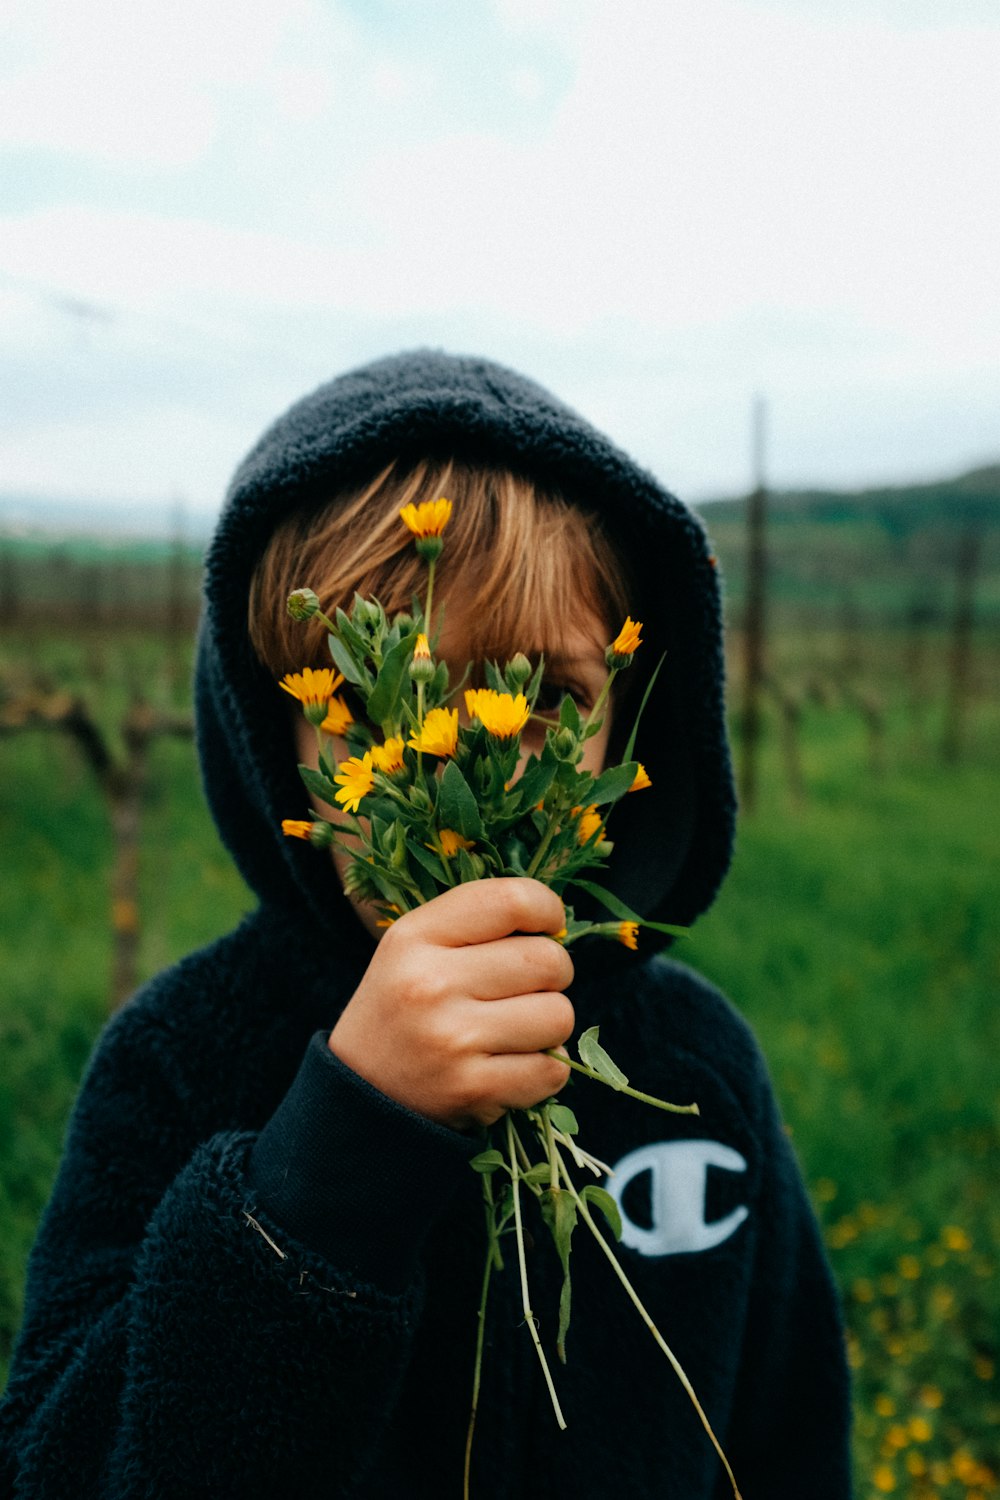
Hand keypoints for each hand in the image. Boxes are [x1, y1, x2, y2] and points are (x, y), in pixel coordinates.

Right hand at [328, 878, 573, 1129]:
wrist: (359, 1090)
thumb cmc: (404, 1005)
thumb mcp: (415, 945)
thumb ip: (478, 922)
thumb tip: (556, 928)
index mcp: (416, 936)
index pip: (512, 901)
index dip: (547, 909)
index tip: (548, 927)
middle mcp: (432, 984)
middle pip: (548, 961)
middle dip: (553, 975)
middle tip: (527, 989)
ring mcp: (453, 1040)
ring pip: (559, 1016)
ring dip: (549, 1025)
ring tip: (515, 1029)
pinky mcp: (473, 1089)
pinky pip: (553, 1070)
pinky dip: (544, 1070)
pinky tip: (512, 1065)